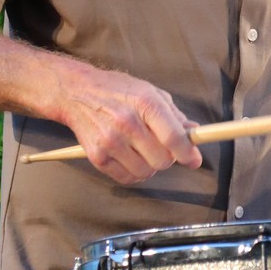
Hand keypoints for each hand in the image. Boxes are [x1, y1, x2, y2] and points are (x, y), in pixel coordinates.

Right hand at [60, 68, 202, 185]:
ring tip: (143, 151)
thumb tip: (194, 133)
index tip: (194, 159)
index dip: (188, 153)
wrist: (76, 92)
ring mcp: (110, 141)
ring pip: (146, 172)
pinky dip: (134, 173)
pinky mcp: (97, 156)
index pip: (174, 137)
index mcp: (145, 102)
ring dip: (150, 166)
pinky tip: (130, 158)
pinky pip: (127, 178)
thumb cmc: (117, 90)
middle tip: (161, 148)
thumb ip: (174, 115)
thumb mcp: (150, 92)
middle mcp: (127, 122)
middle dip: (168, 157)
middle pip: (163, 159)